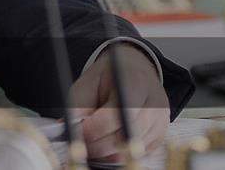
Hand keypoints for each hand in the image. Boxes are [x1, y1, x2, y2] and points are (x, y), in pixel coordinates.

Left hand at [69, 43, 168, 161]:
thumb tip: (65, 127)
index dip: (95, 127)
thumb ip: (78, 104)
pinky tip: (107, 141)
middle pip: (125, 136)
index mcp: (135, 82)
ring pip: (129, 150)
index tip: (78, 131)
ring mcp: (159, 123)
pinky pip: (135, 154)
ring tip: (91, 140)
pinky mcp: (158, 138)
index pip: (118, 113)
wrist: (134, 71)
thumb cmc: (111, 76)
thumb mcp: (89, 81)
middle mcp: (153, 104)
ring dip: (106, 151)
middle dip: (97, 143)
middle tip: (79, 142)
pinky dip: (117, 153)